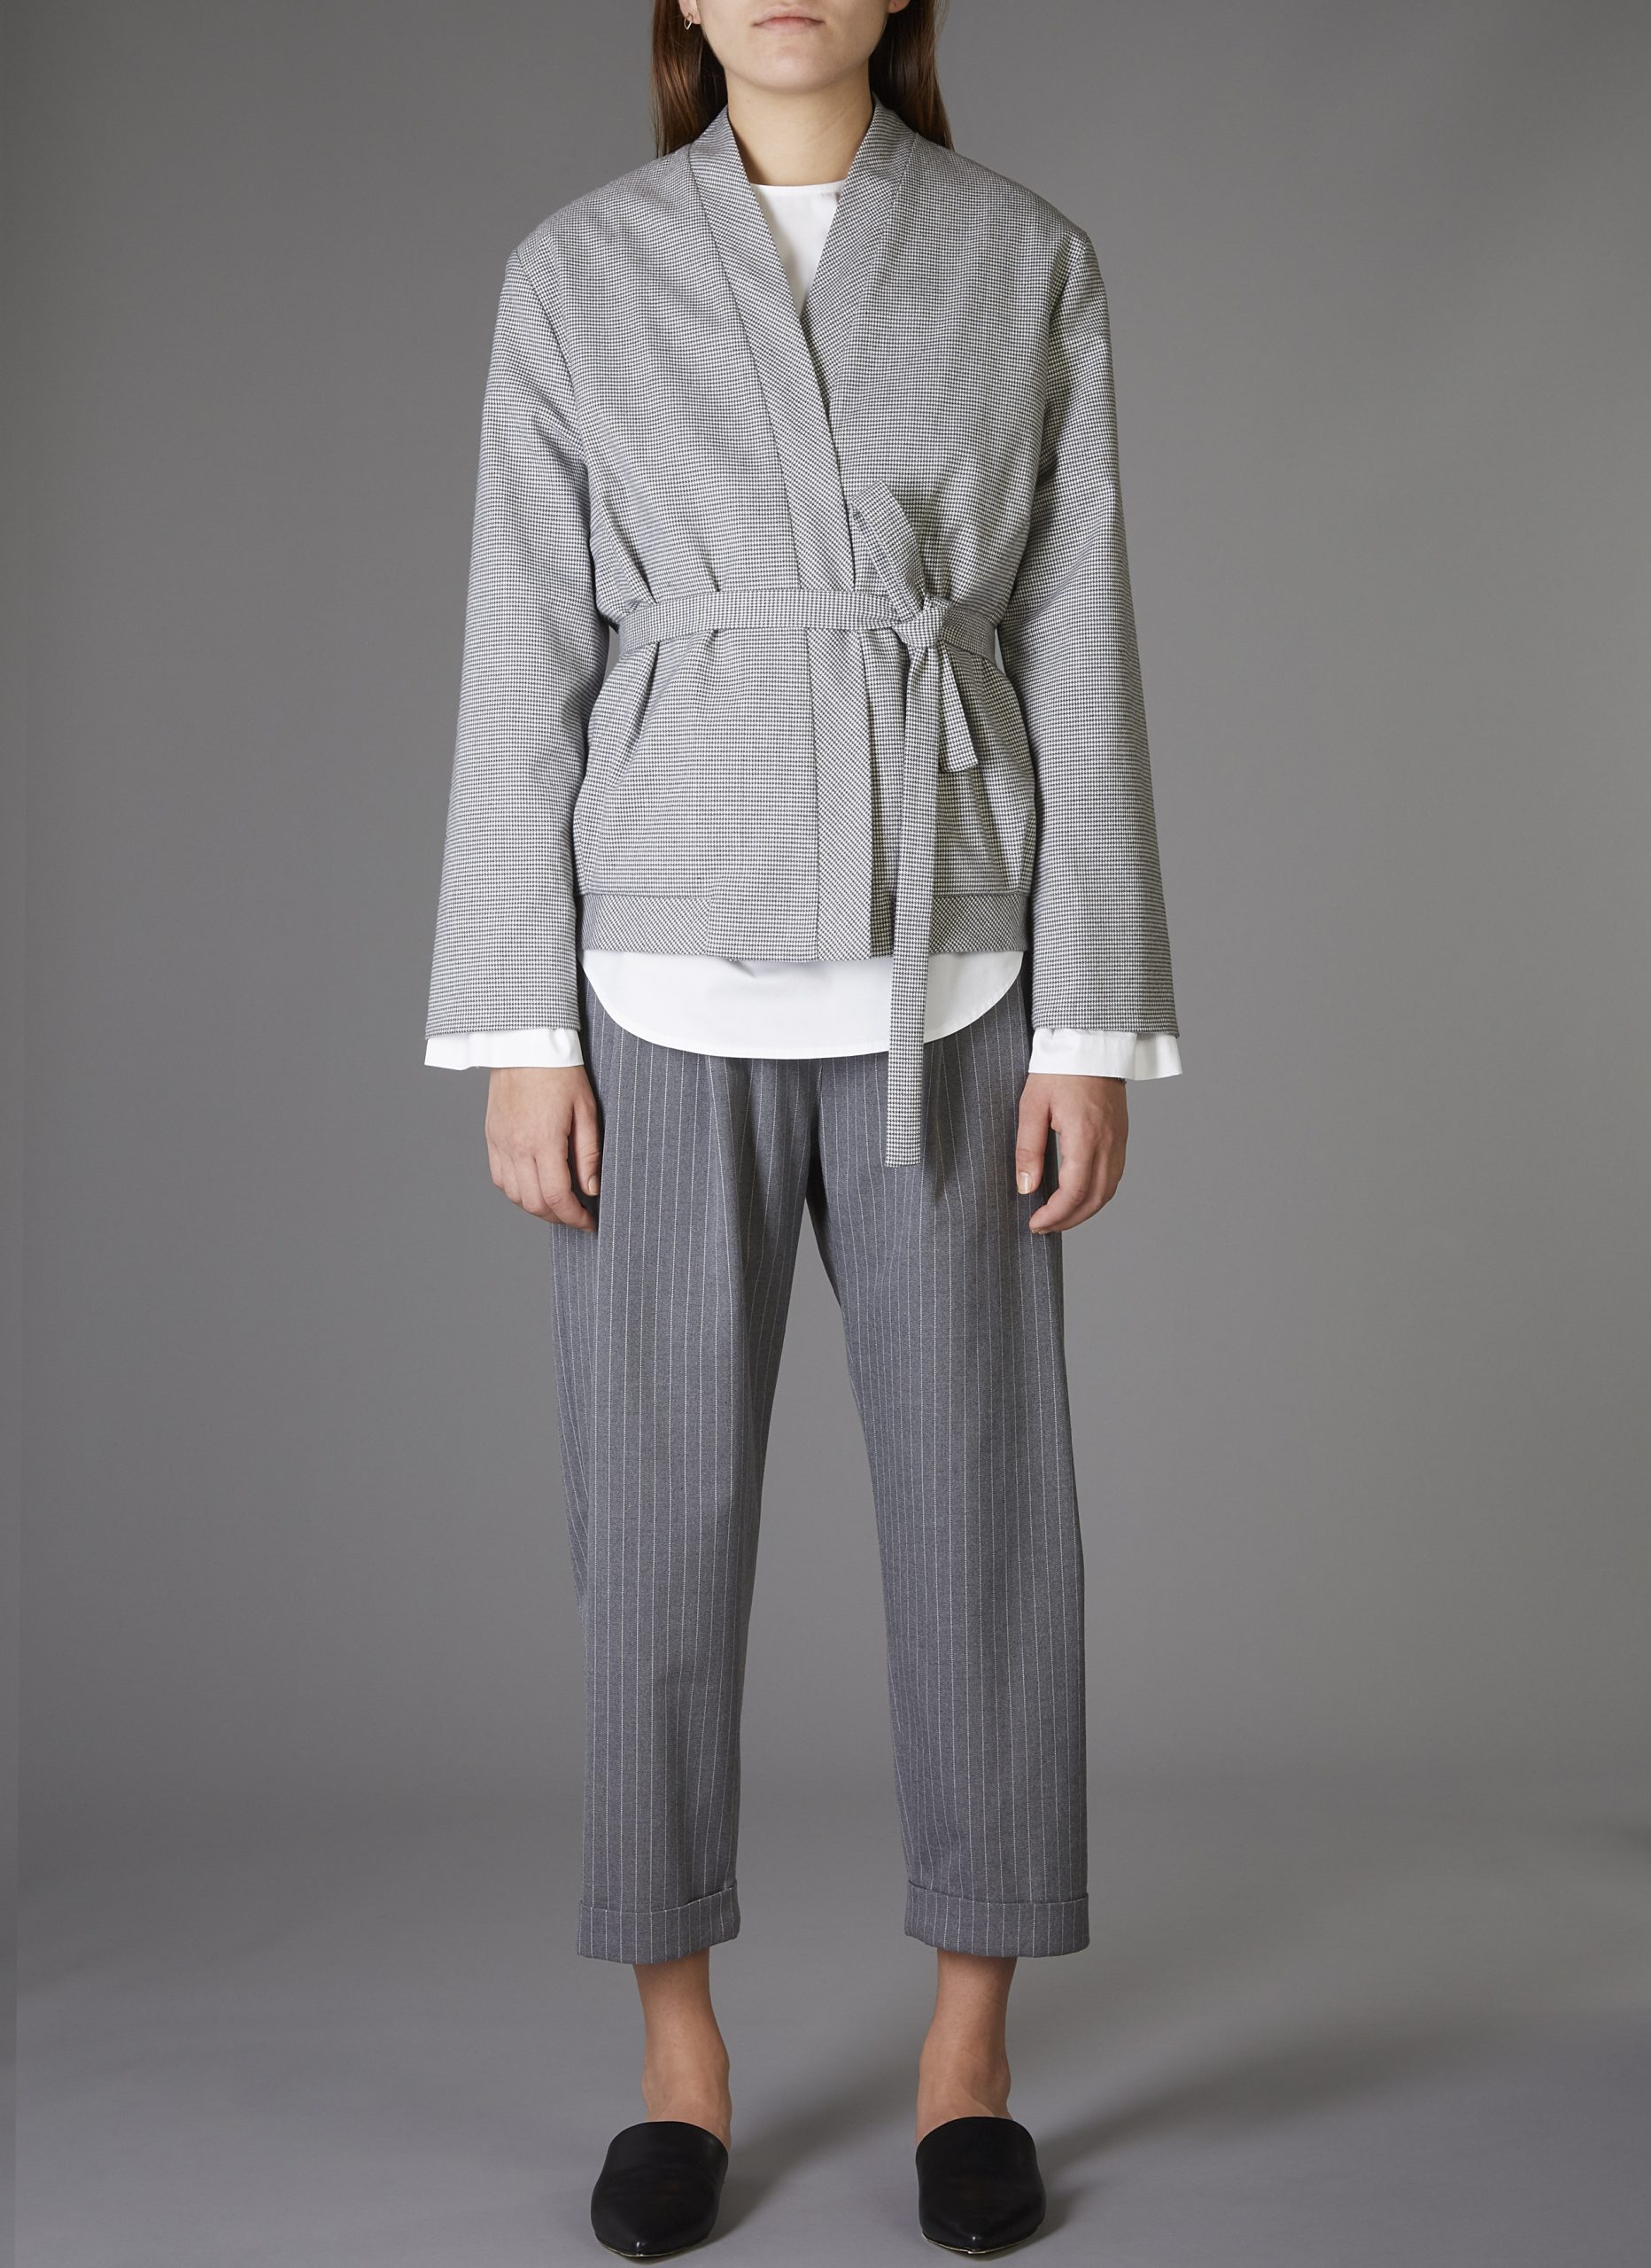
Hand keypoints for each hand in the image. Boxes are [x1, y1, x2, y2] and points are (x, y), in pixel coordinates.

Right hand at [484, 1066, 601, 1230]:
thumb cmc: (560, 1071)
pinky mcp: (492, 1136)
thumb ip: (589, 1154)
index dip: (575, 1218)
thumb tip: (591, 1189)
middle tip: (578, 1216)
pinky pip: (500, 1178)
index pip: (557, 1197)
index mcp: (543, 1141)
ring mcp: (500, 1143)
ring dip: (537, 1207)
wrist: (524, 1042)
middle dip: (558, 1217)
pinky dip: (517, 1191)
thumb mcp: (586, 1111)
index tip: (589, 1223)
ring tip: (559, 1202)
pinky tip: (534, 1186)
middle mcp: (516, 1147)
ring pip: (514, 1195)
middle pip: (534, 1203)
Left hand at [1015, 1073, 1126, 1233]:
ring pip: (1108, 1191)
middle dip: (1068, 1220)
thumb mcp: (1032, 1106)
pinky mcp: (1121, 1137)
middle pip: (1095, 1199)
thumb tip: (1026, 1187)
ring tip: (1058, 1217)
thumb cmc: (1058, 1069)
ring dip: (1084, 1211)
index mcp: (1086, 1136)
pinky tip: (1077, 1196)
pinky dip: (1096, 1195)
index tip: (1034, 1223)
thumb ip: (1028, 1148)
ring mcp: (1119, 1141)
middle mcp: (1108, 1143)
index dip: (1055, 1215)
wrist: (1090, 1042)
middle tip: (1042, 1227)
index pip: (1074, 1192)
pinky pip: (1114, 1176)